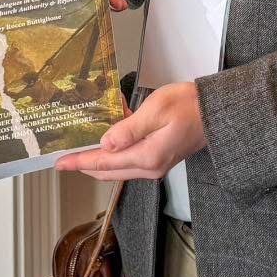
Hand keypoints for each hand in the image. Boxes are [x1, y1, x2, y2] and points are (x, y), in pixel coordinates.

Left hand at [54, 82, 204, 179]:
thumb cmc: (189, 106)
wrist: (216, 112)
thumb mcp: (155, 110)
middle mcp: (150, 167)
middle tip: (65, 157)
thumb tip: (105, 144)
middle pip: (107, 171)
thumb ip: (128, 129)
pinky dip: (115, 152)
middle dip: (84, 165)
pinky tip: (108, 137)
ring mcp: (155, 165)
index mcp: (147, 157)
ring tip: (81, 146)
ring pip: (117, 168)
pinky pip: (129, 160)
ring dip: (99, 159)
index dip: (79, 162)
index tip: (60, 163)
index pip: (103, 163)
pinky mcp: (159, 158)